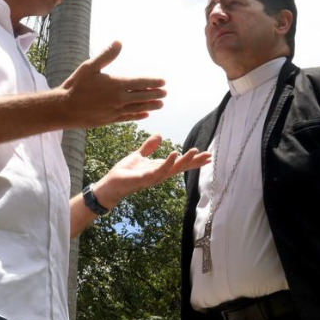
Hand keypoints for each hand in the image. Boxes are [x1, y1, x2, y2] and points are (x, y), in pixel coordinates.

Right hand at [59, 41, 166, 127]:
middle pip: (142, 96)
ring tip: (160, 105)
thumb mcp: (89, 67)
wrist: (63, 108)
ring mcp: (115, 111)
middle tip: (165, 93)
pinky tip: (145, 114)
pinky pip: (128, 117)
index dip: (153, 82)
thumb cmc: (75, 85)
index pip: (140, 82)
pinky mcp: (110, 120)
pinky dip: (138, 115)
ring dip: (150, 106)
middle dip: (155, 94)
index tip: (163, 82)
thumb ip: (106, 55)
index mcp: (116, 84)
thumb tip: (119, 42)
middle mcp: (118, 99)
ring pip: (137, 108)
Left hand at [93, 134, 210, 208]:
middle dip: (195, 162)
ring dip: (184, 161)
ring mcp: (153, 177)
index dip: (193, 160)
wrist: (110, 184)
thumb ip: (149, 147)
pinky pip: (159, 170)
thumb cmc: (124, 172)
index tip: (207, 155)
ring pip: (173, 169)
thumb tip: (160, 135)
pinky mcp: (145, 178)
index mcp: (160, 167)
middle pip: (181, 167)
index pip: (179, 163)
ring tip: (195, 151)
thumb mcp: (138, 155)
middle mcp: (160, 174)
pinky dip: (168, 162)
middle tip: (209, 156)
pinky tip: (175, 153)